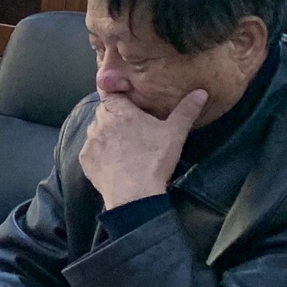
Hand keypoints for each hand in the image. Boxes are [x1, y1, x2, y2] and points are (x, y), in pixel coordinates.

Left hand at [80, 89, 205, 207]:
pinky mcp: (85, 160)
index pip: (109, 92)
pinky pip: (90, 150)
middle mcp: (101, 123)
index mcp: (121, 113)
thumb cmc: (154, 160)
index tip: (121, 95)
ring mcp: (91, 142)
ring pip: (95, 130)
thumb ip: (186, 111)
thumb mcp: (175, 134)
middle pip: (104, 111)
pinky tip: (112, 159)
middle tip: (130, 123)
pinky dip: (99, 152)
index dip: (114, 91)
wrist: (133, 194)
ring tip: (122, 143)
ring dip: (105, 132)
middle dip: (114, 114)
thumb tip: (201, 92)